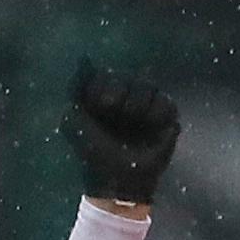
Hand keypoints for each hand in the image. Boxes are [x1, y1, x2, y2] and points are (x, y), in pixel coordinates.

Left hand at [65, 60, 180, 205]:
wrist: (118, 181)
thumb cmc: (92, 155)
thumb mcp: (73, 122)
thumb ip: (75, 89)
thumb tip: (83, 57)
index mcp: (104, 99)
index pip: (108, 75)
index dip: (104, 88)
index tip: (100, 105)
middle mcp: (125, 101)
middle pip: (130, 77)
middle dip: (120, 94)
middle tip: (116, 112)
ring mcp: (147, 109)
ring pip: (149, 86)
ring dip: (138, 105)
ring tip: (133, 123)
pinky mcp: (166, 119)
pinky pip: (166, 102)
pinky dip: (156, 115)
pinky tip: (151, 129)